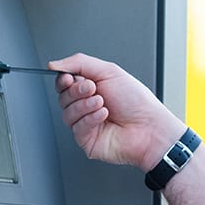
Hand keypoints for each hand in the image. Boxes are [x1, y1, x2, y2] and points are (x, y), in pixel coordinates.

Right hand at [51, 53, 184, 170]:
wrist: (150, 126)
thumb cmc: (137, 101)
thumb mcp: (109, 71)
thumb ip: (79, 63)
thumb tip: (54, 64)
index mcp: (91, 88)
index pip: (64, 83)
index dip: (64, 80)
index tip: (69, 78)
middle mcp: (87, 106)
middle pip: (63, 97)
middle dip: (77, 91)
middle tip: (93, 89)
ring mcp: (86, 124)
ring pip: (67, 113)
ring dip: (85, 105)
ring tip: (102, 103)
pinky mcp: (87, 140)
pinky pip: (76, 128)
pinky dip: (90, 119)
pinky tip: (103, 115)